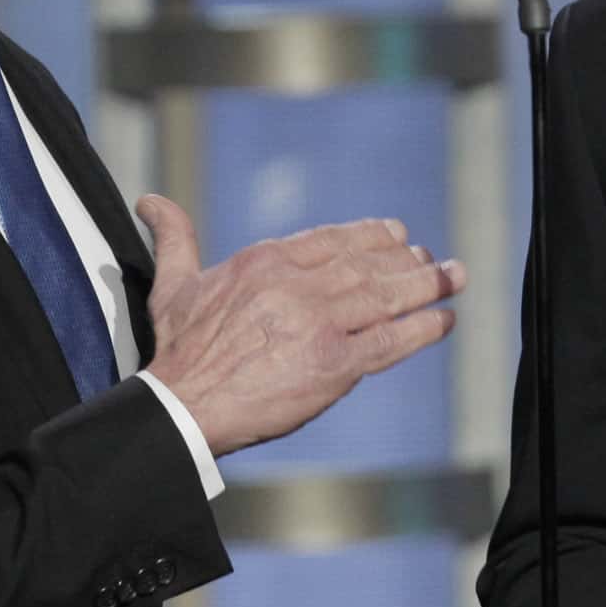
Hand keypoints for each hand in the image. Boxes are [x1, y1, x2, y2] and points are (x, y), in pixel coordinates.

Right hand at [137, 197, 463, 455]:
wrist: (182, 405)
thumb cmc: (176, 349)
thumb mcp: (173, 283)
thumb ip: (175, 237)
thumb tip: (151, 201)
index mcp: (265, 261)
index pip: (333, 240)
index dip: (371, 236)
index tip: (397, 234)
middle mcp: (298, 285)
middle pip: (367, 264)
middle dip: (407, 260)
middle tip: (433, 259)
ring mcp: (320, 323)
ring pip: (386, 296)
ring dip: (427, 286)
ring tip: (454, 278)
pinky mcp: (335, 364)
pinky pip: (391, 341)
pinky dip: (422, 328)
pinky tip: (445, 320)